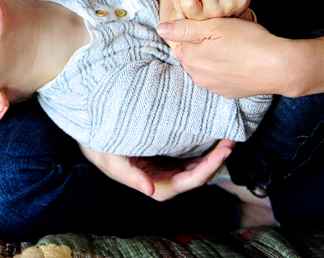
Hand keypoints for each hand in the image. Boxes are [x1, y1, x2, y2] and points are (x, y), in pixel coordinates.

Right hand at [78, 140, 234, 200]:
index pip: (188, 181)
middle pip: (197, 173)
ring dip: (212, 152)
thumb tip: (151, 191)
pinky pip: (188, 154)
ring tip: (227, 135)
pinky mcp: (164, 154)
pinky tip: (211, 132)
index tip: (223, 151)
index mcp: (154, 183)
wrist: (91, 134)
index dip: (208, 169)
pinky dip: (201, 145)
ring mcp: (165, 166)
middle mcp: (163, 177)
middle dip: (216, 158)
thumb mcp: (111, 160)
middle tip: (231, 139)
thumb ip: (131, 176)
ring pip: (195, 164)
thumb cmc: (100, 148)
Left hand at [158, 16, 297, 97]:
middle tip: (224, 33)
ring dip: (213, 56)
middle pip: (193, 54)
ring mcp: (213, 88)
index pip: (182, 40)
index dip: (194, 28)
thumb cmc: (248, 41)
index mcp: (191, 59)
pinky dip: (225, 68)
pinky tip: (239, 59)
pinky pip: (220, 77)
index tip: (210, 22)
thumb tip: (160, 28)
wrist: (280, 67)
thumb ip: (184, 27)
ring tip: (233, 45)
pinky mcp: (228, 93)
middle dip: (203, 43)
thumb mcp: (214, 26)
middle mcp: (198, 77)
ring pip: (206, 66)